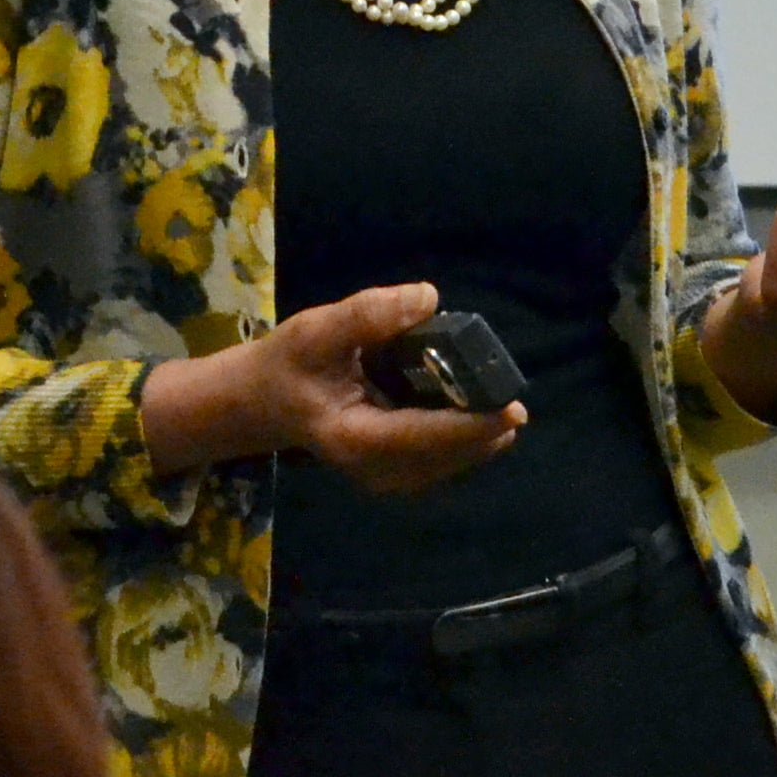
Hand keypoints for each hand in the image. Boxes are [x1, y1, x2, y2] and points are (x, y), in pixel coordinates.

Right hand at [138, 280, 523, 495]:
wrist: (265, 402)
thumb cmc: (289, 364)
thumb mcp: (317, 330)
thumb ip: (368, 315)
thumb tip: (428, 298)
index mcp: (355, 441)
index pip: (423, 438)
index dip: (471, 425)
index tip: (511, 408)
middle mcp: (377, 472)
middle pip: (448, 456)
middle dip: (484, 424)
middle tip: (507, 386)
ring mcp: (389, 478)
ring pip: (453, 462)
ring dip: (480, 429)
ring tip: (494, 390)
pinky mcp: (398, 473)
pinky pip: (446, 458)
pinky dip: (466, 433)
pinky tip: (474, 403)